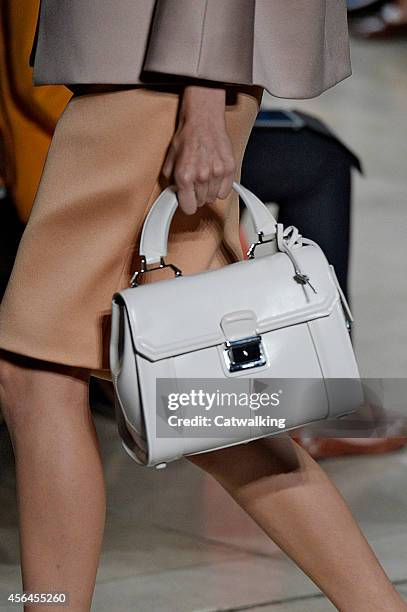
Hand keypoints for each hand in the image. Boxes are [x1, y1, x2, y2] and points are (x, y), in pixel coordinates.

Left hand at [162, 85, 235, 214]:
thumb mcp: (171, 158)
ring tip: (204, 178)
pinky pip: (225, 191)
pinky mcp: (229, 169)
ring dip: (208, 191)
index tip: (187, 201)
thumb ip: (171, 178)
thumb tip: (173, 191)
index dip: (187, 205)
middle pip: (201, 202)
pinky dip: (221, 188)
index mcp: (185, 175)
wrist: (203, 120)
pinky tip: (215, 178)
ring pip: (213, 198)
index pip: (188, 207)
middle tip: (194, 184)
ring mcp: (217, 173)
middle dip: (197, 195)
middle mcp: (201, 176)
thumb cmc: (188, 135)